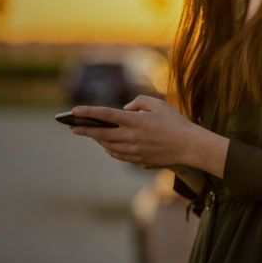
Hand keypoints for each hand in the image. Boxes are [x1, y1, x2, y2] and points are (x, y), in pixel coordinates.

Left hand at [70, 95, 193, 168]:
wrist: (189, 146)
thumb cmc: (175, 123)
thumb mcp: (158, 104)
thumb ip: (139, 102)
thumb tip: (125, 109)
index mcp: (135, 121)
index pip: (106, 115)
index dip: (88, 113)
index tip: (74, 111)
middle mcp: (131, 137)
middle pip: (101, 134)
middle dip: (84, 130)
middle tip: (72, 127)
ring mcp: (134, 150)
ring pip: (108, 146)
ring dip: (97, 140)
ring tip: (89, 133)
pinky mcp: (138, 160)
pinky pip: (118, 155)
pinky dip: (109, 149)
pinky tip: (107, 145)